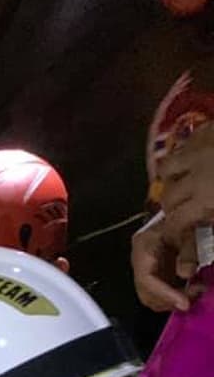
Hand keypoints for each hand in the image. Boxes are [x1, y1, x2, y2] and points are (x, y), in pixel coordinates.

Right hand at [132, 212, 192, 311]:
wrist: (182, 211)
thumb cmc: (181, 216)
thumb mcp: (187, 230)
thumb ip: (187, 251)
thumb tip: (185, 274)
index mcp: (142, 247)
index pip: (146, 278)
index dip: (164, 294)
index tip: (184, 303)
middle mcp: (140, 260)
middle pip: (146, 293)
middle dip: (169, 300)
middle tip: (193, 297)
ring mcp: (146, 268)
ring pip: (152, 297)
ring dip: (173, 300)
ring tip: (195, 291)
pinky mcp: (156, 273)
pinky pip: (161, 293)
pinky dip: (175, 295)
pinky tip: (191, 289)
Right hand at [160, 122, 213, 242]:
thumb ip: (213, 220)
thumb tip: (195, 245)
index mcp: (208, 197)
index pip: (177, 223)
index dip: (174, 235)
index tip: (177, 240)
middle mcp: (196, 173)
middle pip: (168, 196)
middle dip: (173, 208)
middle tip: (184, 214)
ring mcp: (199, 148)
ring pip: (168, 168)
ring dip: (172, 179)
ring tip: (183, 184)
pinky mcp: (207, 131)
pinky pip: (185, 144)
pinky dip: (185, 155)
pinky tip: (196, 159)